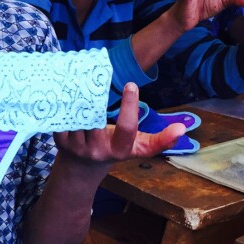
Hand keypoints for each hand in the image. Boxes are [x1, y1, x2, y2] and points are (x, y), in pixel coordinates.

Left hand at [54, 83, 182, 165]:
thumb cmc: (114, 149)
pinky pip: (63, 119)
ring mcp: (78, 147)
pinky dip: (65, 105)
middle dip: (98, 96)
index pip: (127, 127)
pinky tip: (68, 91)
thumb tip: (182, 128)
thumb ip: (159, 139)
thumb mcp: (137, 147)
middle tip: (99, 75)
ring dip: (80, 98)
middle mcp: (99, 150)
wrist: (81, 169)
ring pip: (79, 116)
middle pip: (99, 117)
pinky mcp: (61, 142)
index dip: (130, 106)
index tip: (132, 84)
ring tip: (83, 79)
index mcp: (120, 149)